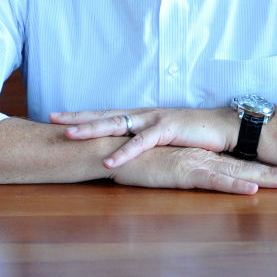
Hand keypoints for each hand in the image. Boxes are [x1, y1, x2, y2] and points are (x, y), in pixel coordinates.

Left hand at [51, 107, 237, 168]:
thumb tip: (127, 149)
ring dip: (92, 131)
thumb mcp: (166, 137)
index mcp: (142, 116)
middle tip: (52, 118)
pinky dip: (123, 152)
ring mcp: (155, 120)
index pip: (107, 114)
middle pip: (105, 115)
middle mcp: (144, 114)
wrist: (225, 127)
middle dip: (78, 117)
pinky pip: (141, 143)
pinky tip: (107, 162)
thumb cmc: (196, 134)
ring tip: (69, 136)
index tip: (58, 116)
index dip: (83, 115)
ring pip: (117, 125)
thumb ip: (146, 140)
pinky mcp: (168, 130)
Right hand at [108, 145, 276, 194]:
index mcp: (197, 157)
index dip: (257, 169)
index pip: (233, 164)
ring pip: (235, 172)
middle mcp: (201, 158)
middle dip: (270, 173)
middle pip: (242, 167)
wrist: (112, 151)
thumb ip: (177, 170)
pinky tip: (252, 191)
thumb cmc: (133, 161)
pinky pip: (214, 181)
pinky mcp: (184, 172)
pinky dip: (234, 186)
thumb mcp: (161, 168)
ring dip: (263, 178)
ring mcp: (195, 163)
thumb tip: (188, 177)